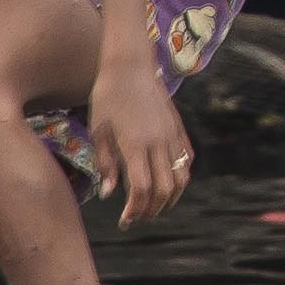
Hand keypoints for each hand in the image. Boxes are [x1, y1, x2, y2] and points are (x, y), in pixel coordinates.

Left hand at [87, 66, 193, 226]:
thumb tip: (109, 194)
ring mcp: (172, 135)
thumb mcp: (98, 131)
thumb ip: (105, 164)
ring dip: (170, 198)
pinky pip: (186, 160)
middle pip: (164, 189)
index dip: (135, 210)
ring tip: (154, 205)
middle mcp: (158, 142)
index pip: (141, 189)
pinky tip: (168, 182)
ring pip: (181, 178)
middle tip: (137, 217)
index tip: (125, 220)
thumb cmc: (107, 96)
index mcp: (135, 144)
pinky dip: (180, 177)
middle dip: (151, 209)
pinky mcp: (179, 127)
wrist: (130, 65)